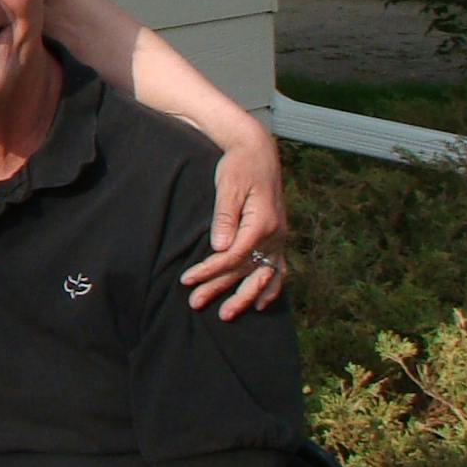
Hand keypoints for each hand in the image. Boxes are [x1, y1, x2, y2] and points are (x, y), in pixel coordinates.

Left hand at [181, 130, 286, 318]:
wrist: (258, 152)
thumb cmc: (239, 167)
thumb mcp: (228, 186)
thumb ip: (224, 217)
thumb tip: (219, 248)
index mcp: (262, 223)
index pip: (233, 256)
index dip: (210, 271)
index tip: (187, 280)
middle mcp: (275, 235)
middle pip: (247, 271)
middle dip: (221, 290)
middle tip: (196, 303)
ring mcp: (279, 238)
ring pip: (262, 275)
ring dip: (244, 296)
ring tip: (225, 315)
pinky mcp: (277, 237)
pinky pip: (278, 269)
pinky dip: (271, 288)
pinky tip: (260, 303)